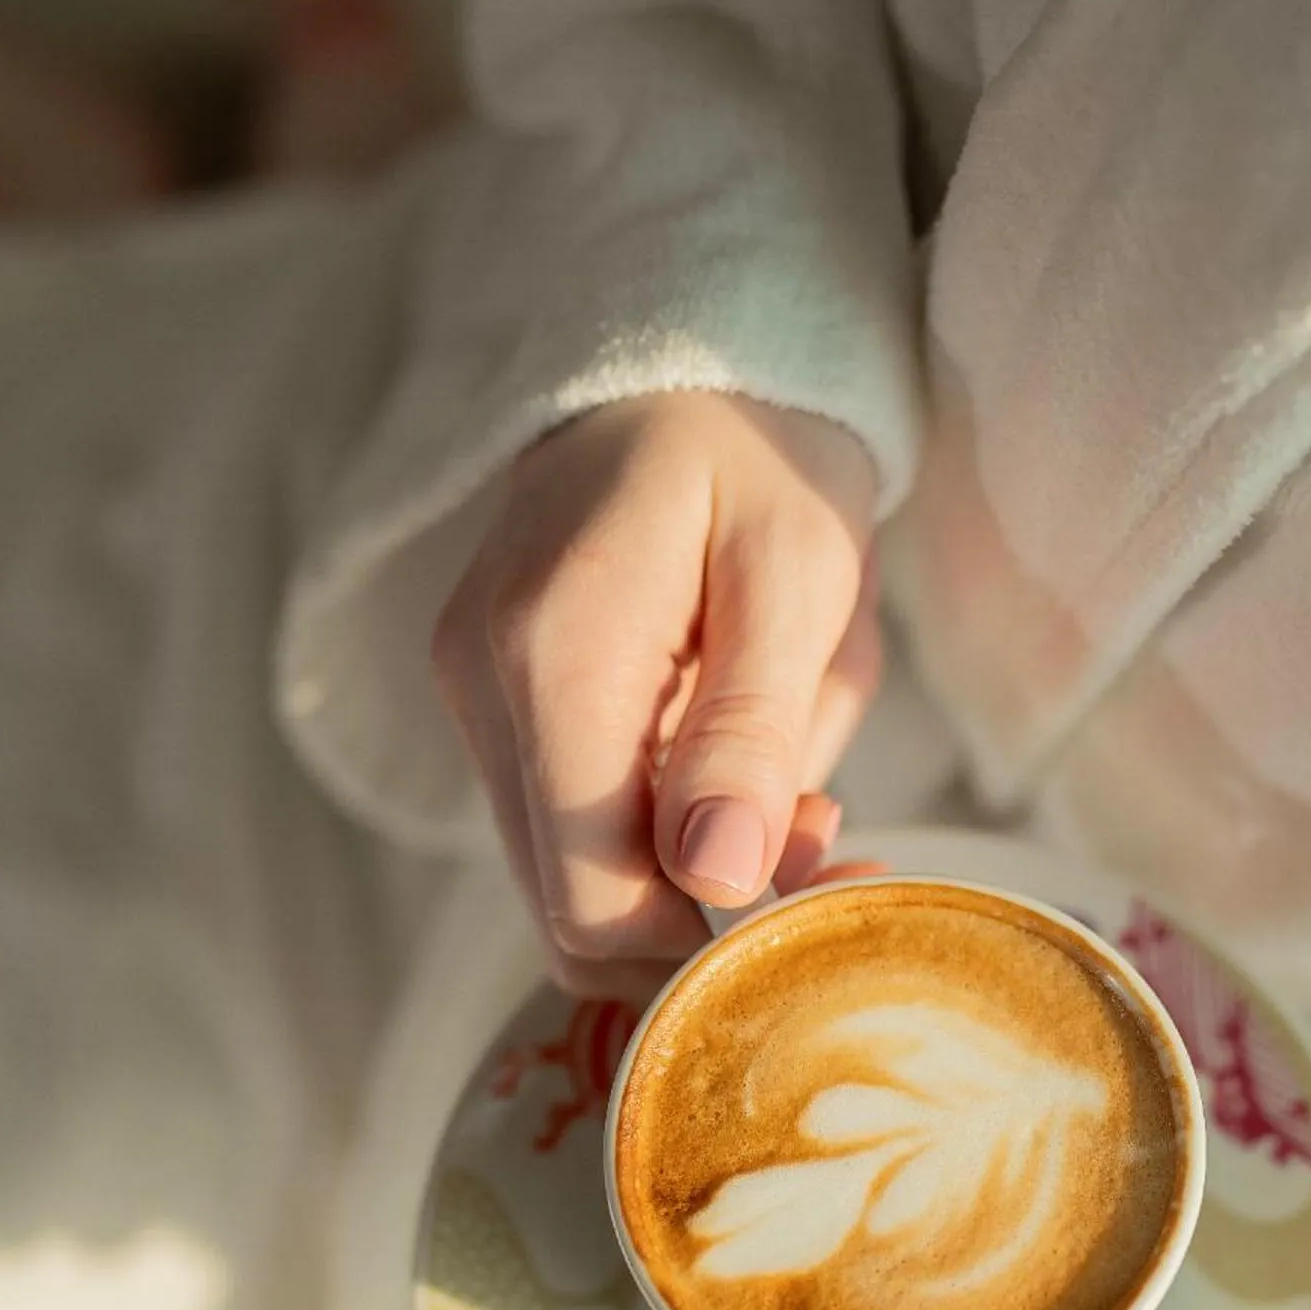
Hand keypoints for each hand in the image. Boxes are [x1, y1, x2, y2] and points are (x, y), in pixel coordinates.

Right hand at [432, 390, 880, 996]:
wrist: (686, 362)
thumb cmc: (761, 451)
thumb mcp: (797, 571)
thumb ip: (753, 726)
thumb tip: (719, 878)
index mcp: (551, 657)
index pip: (593, 898)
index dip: (707, 947)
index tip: (821, 903)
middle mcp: (484, 692)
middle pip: (571, 914)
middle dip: (709, 923)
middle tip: (831, 857)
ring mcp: (479, 704)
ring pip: (575, 884)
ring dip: (695, 884)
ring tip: (801, 805)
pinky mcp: (501, 710)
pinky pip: (577, 831)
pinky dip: (666, 843)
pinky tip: (745, 783)